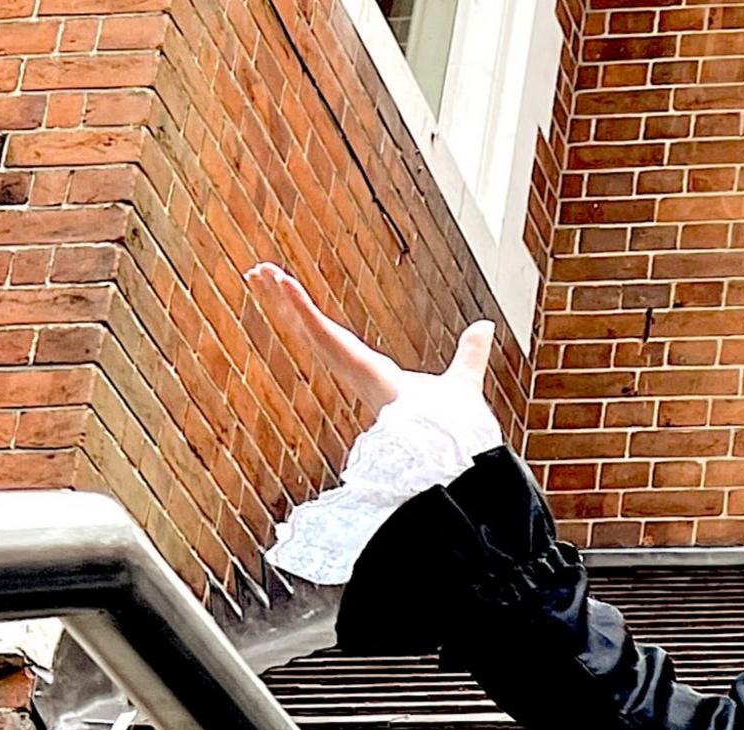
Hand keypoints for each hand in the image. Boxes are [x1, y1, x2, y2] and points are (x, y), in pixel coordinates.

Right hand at [244, 261, 494, 415]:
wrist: (450, 444)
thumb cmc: (453, 426)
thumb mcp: (463, 376)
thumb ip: (471, 352)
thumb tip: (486, 328)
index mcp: (374, 372)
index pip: (334, 339)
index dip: (312, 318)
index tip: (294, 300)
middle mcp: (355, 370)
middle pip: (311, 330)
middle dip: (285, 303)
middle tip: (259, 275)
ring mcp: (349, 368)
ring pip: (308, 328)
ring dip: (282, 299)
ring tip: (258, 271)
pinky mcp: (351, 364)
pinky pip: (320, 331)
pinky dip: (300, 307)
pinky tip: (281, 284)